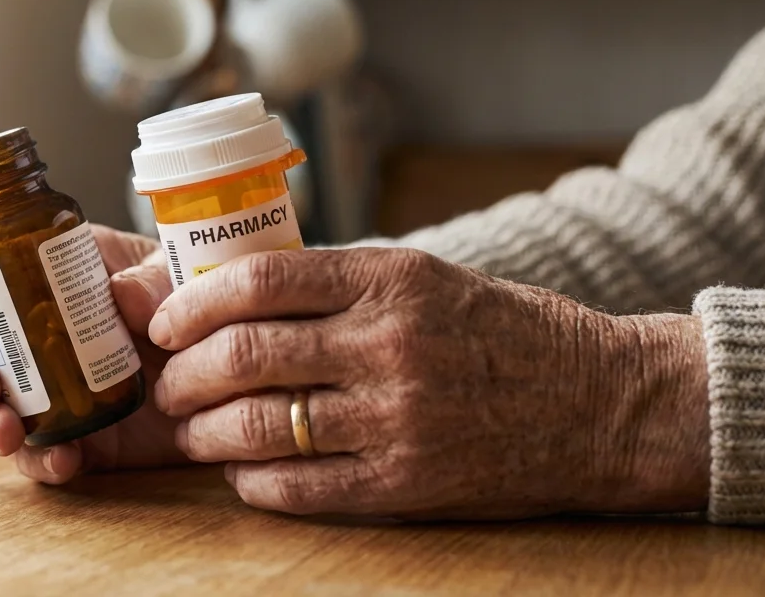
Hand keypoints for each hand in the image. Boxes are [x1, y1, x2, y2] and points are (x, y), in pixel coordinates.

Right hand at [0, 225, 188, 482]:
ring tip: (7, 436)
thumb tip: (118, 295)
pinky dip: (37, 462)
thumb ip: (153, 280)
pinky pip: (32, 455)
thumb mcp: (177, 273)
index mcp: (38, 275)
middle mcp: (25, 333)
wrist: (230, 370)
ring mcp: (40, 389)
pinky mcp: (65, 436)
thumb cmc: (192, 301)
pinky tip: (62, 462)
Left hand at [150, 248, 710, 519]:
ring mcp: (398, 418)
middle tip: (166, 386)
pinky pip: (301, 487)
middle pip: (244, 355)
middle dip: (183, 375)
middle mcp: (388, 343)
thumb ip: (334, 287)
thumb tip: (227, 298)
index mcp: (387, 279)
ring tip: (192, 432)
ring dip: (205, 433)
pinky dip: (253, 482)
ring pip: (261, 426)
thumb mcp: (422, 278)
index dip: (192, 305)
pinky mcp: (408, 483)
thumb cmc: (497, 331)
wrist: (600, 401)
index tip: (164, 324)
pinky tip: (242, 474)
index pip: (258, 281)